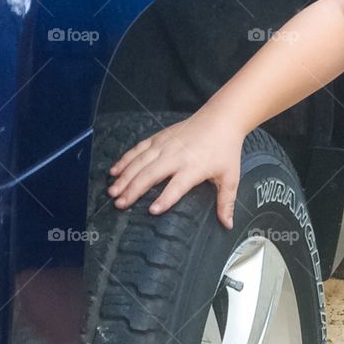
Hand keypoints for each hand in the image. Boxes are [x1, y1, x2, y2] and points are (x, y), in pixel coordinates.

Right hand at [107, 106, 242, 226]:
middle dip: (133, 190)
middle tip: (120, 204)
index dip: (165, 198)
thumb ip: (226, 202)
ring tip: (113, 191)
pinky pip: (137, 150)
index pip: (176, 186)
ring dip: (124, 177)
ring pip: (139, 162)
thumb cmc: (225, 149)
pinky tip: (114, 171)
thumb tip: (227, 224)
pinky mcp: (158, 138)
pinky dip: (124, 160)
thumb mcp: (230, 177)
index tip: (153, 210)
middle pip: (150, 174)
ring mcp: (164, 145)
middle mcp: (175, 156)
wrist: (220, 119)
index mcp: (193, 167)